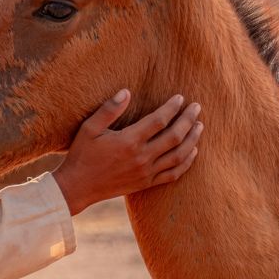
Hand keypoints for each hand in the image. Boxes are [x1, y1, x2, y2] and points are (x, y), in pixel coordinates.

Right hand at [52, 91, 202, 215]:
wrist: (77, 187)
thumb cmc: (82, 155)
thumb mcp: (89, 128)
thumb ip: (109, 110)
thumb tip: (127, 91)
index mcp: (129, 141)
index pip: (159, 120)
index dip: (172, 107)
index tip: (180, 97)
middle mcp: (141, 157)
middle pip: (174, 136)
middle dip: (188, 120)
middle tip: (197, 107)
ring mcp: (146, 172)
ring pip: (179, 155)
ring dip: (193, 139)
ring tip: (200, 126)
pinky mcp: (146, 184)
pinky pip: (173, 174)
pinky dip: (187, 163)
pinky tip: (193, 152)